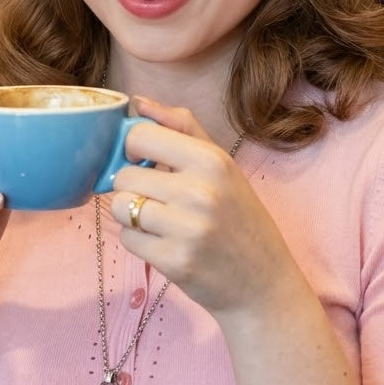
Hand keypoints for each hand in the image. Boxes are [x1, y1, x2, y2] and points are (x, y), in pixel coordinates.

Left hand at [110, 97, 304, 317]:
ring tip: (158, 221)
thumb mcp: (221, 165)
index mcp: (211, 161)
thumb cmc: (239, 218)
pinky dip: (138, 240)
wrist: (263, 282)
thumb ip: (181, 128)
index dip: (132, 148)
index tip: (143, 161)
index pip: (140, 135)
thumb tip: (138, 101)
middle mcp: (199, 192)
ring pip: (120, 206)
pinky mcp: (174, 261)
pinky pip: (127, 238)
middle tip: (156, 198)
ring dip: (131, 214)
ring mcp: (186, 229)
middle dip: (132, 186)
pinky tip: (163, 242)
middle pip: (124, 175)